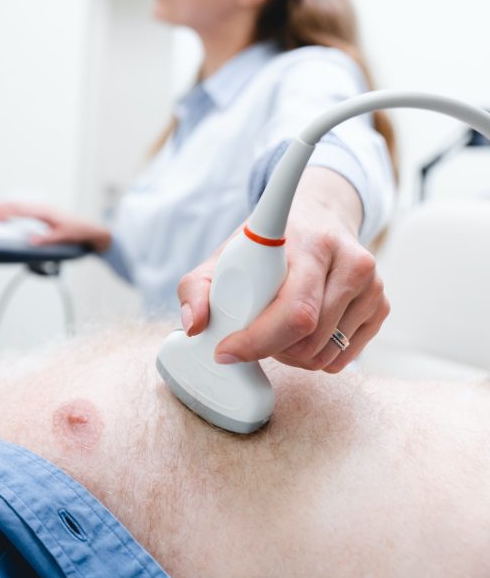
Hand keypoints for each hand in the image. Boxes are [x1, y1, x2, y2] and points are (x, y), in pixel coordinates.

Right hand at [0, 201, 112, 251]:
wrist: (90, 229)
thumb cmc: (78, 232)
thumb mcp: (63, 238)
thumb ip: (47, 239)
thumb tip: (31, 240)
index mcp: (44, 211)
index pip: (19, 209)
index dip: (3, 212)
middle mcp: (41, 207)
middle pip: (14, 204)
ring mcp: (40, 208)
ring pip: (17, 205)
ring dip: (2, 208)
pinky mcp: (41, 212)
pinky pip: (21, 209)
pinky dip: (9, 210)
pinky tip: (3, 215)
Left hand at [177, 168, 389, 372]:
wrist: (318, 220)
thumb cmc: (266, 247)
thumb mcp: (223, 256)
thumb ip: (195, 288)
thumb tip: (195, 325)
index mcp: (310, 245)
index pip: (294, 309)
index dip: (258, 339)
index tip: (226, 349)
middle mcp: (350, 262)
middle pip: (308, 338)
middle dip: (268, 349)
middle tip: (247, 338)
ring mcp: (372, 285)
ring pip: (324, 354)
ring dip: (291, 356)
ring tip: (275, 330)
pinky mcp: (382, 305)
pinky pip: (343, 358)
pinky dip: (315, 357)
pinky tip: (301, 333)